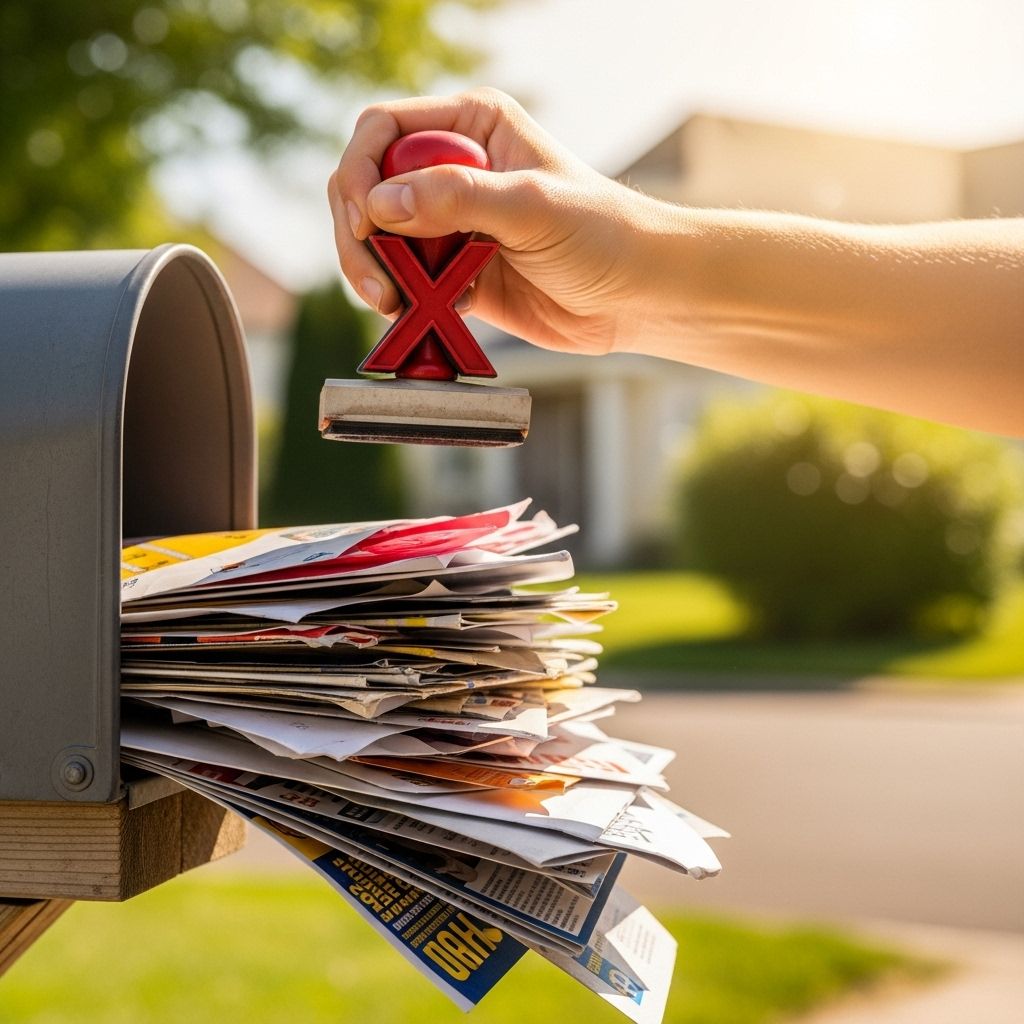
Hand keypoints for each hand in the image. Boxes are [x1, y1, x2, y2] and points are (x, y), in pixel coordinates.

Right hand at [328, 88, 665, 355]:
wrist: (636, 296)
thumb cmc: (602, 234)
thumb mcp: (531, 206)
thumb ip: (456, 199)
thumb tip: (379, 205)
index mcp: (472, 126)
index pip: (385, 131)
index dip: (361, 173)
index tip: (364, 222)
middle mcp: (454, 169)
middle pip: (369, 187)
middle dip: (358, 232)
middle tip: (375, 278)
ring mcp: (452, 225)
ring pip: (380, 241)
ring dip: (375, 272)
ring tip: (392, 302)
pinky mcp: (456, 275)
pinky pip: (407, 283)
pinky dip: (401, 300)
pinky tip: (417, 313)